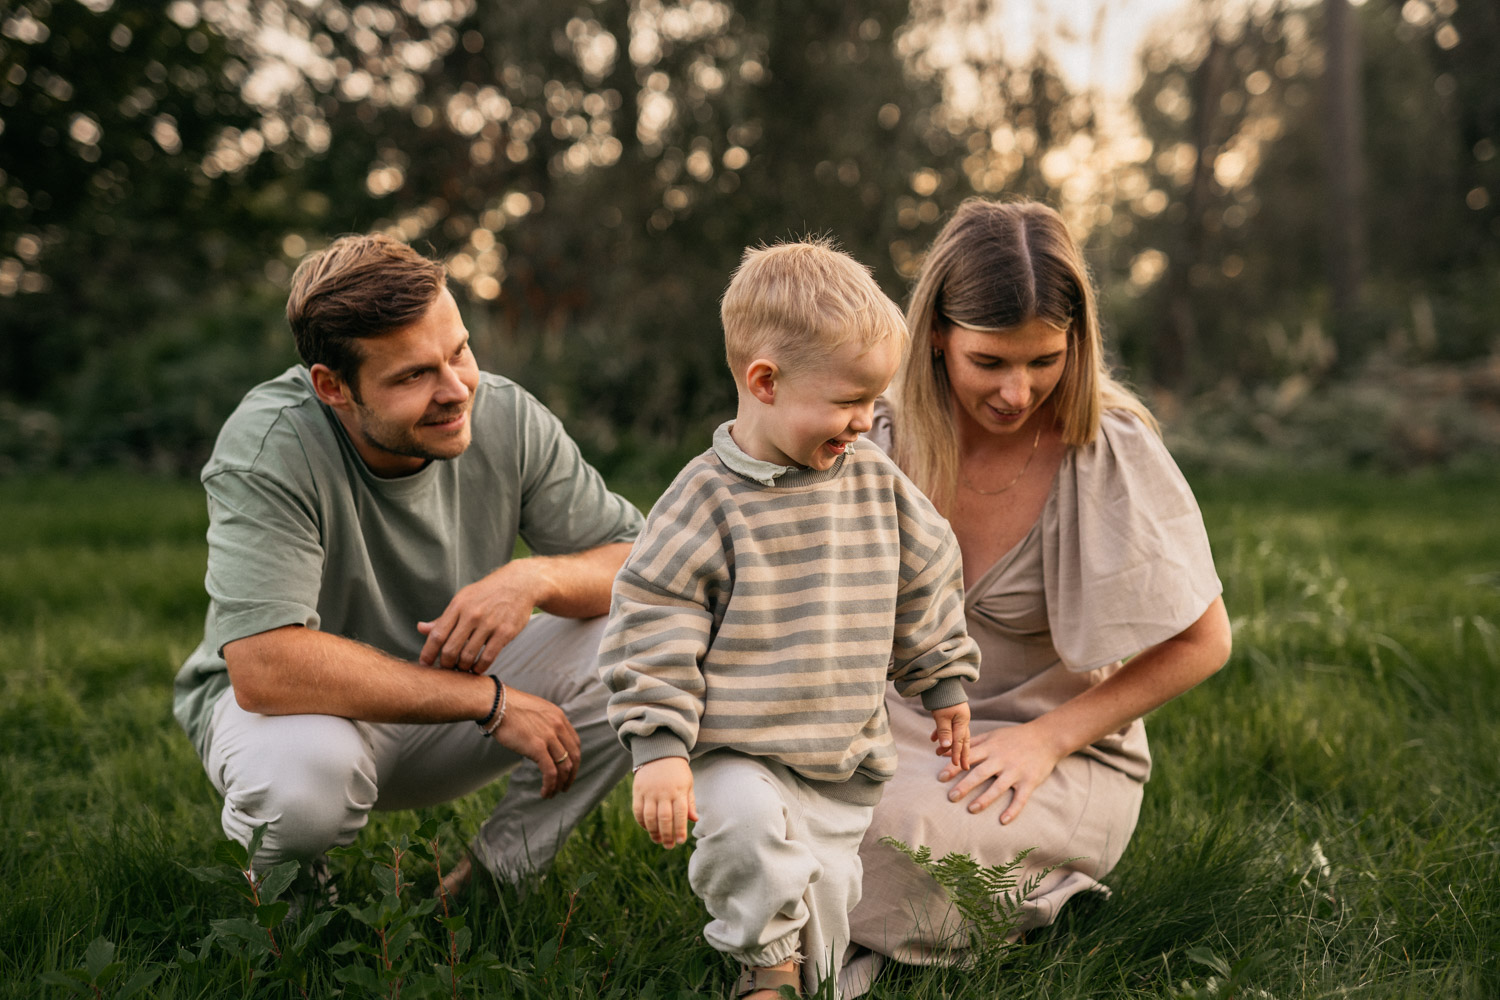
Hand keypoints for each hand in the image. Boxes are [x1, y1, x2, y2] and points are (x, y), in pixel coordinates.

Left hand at [418, 565, 536, 671]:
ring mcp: (489, 623)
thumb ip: (443, 618)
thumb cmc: (486, 593)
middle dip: (445, 664)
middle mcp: (471, 614)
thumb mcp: (463, 599)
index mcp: (458, 605)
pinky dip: (479, 668)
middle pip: (450, 649)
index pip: (437, 634)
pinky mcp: (505, 632)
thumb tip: (421, 628)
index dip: (428, 653)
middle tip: (446, 668)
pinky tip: (477, 669)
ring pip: (468, 656)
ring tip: (461, 669)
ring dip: (462, 668)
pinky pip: (487, 657)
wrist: (519, 584)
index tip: (424, 664)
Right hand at [487, 685, 581, 797]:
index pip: (574, 743)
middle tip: (564, 787)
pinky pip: (551, 772)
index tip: (568, 771)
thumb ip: (544, 724)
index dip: (573, 760)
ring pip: (564, 767)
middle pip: (573, 756)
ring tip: (552, 793)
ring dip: (560, 784)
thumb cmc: (508, 708)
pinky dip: (550, 785)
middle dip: (571, 775)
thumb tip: (542, 741)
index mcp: (559, 717)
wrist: (495, 704)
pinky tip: (545, 793)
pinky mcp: (538, 747)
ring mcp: (549, 737)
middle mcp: (558, 726)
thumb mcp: (535, 712)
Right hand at [632, 757, 697, 848]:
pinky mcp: (638, 791)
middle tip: (669, 846)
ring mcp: (649, 792)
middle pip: (664, 819)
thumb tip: (694, 820)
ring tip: (658, 840)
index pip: (680, 815)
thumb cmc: (677, 772)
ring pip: (649, 817)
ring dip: (653, 831)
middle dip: (666, 835)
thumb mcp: (688, 784)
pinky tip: (647, 828)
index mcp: (678, 791)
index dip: (680, 830)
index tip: (681, 842)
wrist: (659, 753)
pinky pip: (637, 810)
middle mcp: (663, 793)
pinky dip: (641, 822)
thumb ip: (690, 802)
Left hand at [929, 702, 971, 770]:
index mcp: (962, 721)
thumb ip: (944, 731)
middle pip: (962, 740)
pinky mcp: (950, 712)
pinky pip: (947, 726)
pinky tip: (933, 739)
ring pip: (954, 734)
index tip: (957, 766)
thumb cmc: (942, 697)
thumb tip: (946, 746)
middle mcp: (962, 719)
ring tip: (938, 753)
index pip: (960, 742)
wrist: (941, 680)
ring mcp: (957, 716)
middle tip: (962, 767)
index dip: (957, 754)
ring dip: (948, 744)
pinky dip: (941, 733)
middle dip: (960, 753)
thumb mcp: (941, 715)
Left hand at [937, 722, 1062, 825]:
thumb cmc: (1014, 737)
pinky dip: (1013, 810)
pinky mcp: (1029, 781)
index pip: (968, 757)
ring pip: (998, 787)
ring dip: (985, 799)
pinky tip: (1003, 821)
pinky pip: (1020, 798)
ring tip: (971, 809)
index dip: (954, 767)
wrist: (1046, 737)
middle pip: (980, 773)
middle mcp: (1002, 759)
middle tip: (951, 797)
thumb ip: (969, 743)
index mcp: (991, 748)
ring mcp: (1016, 771)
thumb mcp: (992, 735)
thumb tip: (943, 750)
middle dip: (965, 786)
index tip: (941, 777)